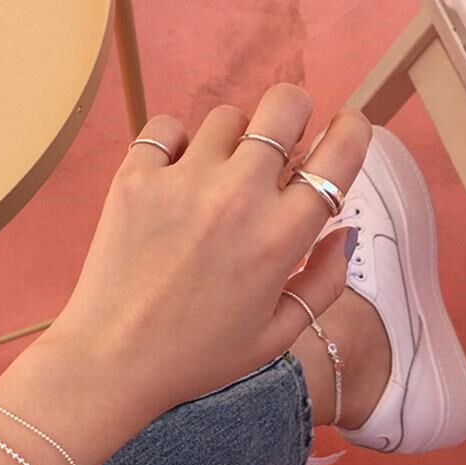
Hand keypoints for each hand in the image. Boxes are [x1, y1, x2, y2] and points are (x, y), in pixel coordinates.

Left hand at [46, 84, 371, 416]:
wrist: (112, 360)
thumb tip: (344, 230)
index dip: (352, 130)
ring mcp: (183, 181)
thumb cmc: (198, 355)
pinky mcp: (135, 177)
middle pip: (285, 105)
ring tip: (215, 180)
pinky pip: (166, 127)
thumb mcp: (277, 335)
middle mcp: (238, 196)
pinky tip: (172, 178)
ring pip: (226, 117)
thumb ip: (324, 281)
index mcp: (281, 236)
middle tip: (278, 149)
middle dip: (293, 117)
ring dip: (233, 141)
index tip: (343, 133)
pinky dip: (175, 144)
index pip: (339, 151)